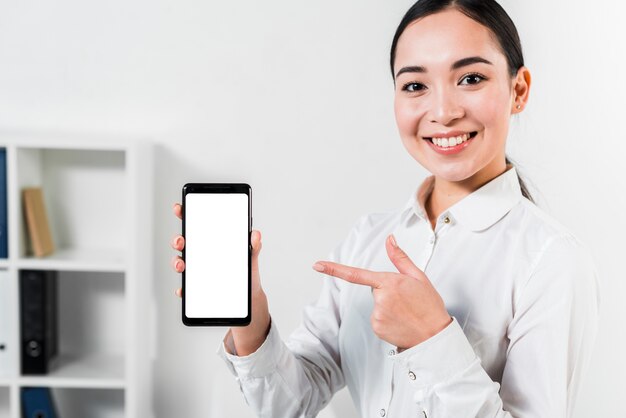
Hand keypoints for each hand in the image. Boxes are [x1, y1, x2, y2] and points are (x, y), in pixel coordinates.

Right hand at [170, 202, 269, 355]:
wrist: (249, 299)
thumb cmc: (247, 273)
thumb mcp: (251, 259)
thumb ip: (254, 246)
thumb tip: (256, 234)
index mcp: (212, 242)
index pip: (196, 225)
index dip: (185, 214)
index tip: (179, 208)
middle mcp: (201, 255)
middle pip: (184, 243)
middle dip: (178, 239)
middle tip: (182, 241)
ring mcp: (197, 271)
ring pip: (180, 263)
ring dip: (176, 263)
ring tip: (182, 266)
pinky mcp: (196, 289)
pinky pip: (186, 288)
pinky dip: (183, 288)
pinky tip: (183, 289)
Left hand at [312, 234, 451, 350]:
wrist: (435, 336)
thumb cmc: (429, 305)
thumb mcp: (418, 277)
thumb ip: (400, 258)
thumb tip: (389, 239)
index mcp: (389, 282)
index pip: (356, 274)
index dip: (334, 269)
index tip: (317, 265)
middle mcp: (380, 298)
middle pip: (374, 290)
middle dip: (387, 293)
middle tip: (407, 301)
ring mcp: (377, 314)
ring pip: (376, 306)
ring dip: (388, 307)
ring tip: (406, 313)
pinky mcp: (377, 327)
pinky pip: (377, 319)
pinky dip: (387, 320)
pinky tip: (401, 322)